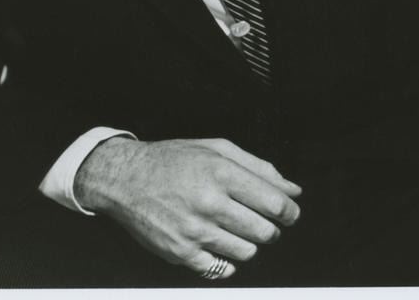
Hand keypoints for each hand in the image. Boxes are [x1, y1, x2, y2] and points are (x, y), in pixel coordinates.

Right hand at [74, 137, 301, 278]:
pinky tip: (217, 242)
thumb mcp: (215, 149)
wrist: (126, 179)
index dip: (289, 211)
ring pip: (246, 252)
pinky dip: (226, 260)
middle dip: (270, 229)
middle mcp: (209, 202)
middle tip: (260, 220)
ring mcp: (194, 231)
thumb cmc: (172, 160)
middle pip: (264, 231)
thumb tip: (292, 190)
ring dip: (248, 243)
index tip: (288, 213)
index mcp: (220, 172)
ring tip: (233, 228)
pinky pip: (222, 270)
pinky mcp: (182, 253)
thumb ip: (258, 167)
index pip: (273, 202)